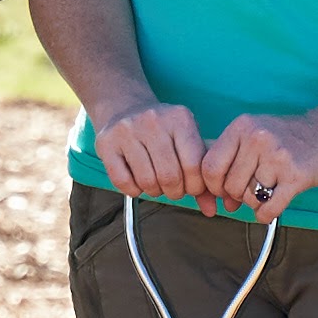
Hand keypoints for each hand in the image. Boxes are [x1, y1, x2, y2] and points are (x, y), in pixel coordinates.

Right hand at [91, 97, 218, 206]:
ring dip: (154, 192)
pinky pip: (123, 182)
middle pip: (170, 176)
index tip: (192, 188)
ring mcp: (127, 130)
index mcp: (179, 118)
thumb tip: (211, 210)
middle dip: (175, 191)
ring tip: (156, 184)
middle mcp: (153, 120)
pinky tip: (138, 182)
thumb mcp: (187, 142)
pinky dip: (134, 190)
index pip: (194, 165)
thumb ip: (202, 174)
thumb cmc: (164, 131)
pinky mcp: (106, 143)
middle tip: (174, 189)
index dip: (195, 186)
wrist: (126, 107)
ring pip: (147, 181)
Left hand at [201, 107, 317, 214]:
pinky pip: (269, 208)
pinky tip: (272, 208)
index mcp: (242, 126)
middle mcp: (258, 138)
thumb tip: (217, 198)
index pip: (210, 166)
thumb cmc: (293, 135)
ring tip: (269, 192)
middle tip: (254, 190)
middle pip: (230, 186)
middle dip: (238, 196)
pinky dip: (266, 214)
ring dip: (256, 203)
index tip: (225, 189)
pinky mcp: (297, 176)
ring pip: (249, 198)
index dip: (214, 185)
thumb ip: (233, 158)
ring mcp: (278, 157)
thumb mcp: (257, 132)